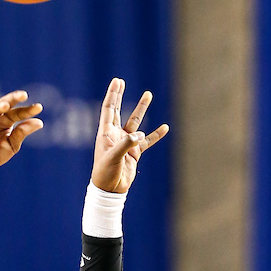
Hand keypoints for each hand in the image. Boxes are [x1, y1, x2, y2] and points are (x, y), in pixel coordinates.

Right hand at [0, 90, 43, 179]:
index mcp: (6, 120)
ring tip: (6, 105)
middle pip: (3, 104)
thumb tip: (39, 122)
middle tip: (23, 95)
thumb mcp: (12, 145)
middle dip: (12, 98)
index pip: (17, 112)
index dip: (27, 109)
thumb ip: (22, 133)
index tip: (39, 107)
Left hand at [91, 78, 168, 193]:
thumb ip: (126, 145)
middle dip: (120, 96)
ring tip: (148, 94)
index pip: (109, 109)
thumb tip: (139, 135)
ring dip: (141, 108)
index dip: (113, 94)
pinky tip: (164, 127)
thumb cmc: (106, 172)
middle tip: (122, 81)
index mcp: (106, 133)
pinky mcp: (135, 152)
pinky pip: (147, 140)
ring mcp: (126, 142)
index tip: (118, 81)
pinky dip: (156, 134)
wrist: (110, 190)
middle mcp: (115, 134)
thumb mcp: (114, 157)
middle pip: (118, 110)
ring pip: (135, 122)